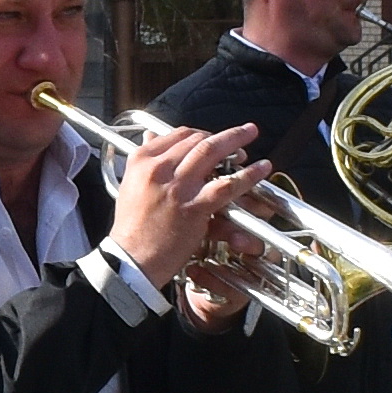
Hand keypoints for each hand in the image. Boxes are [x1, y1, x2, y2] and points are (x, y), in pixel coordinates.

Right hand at [97, 116, 258, 299]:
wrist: (132, 259)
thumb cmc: (131, 227)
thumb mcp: (130, 185)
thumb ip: (144, 159)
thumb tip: (151, 135)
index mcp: (142, 161)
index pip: (176, 135)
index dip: (200, 133)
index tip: (211, 137)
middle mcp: (159, 169)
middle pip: (196, 140)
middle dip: (221, 134)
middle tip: (239, 134)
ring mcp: (178, 188)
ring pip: (211, 152)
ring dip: (235, 140)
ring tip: (251, 134)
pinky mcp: (194, 208)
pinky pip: (226, 186)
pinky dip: (247, 175)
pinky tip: (261, 168)